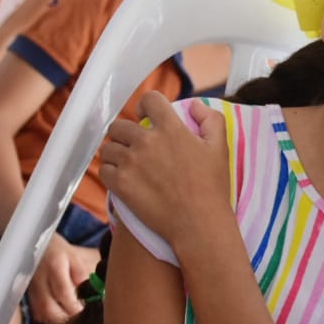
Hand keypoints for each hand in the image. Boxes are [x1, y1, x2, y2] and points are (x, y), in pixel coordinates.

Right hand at [28, 233, 99, 323]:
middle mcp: (39, 279)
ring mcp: (31, 288)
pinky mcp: (27, 294)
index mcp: (54, 267)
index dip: (74, 306)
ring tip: (68, 313)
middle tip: (76, 313)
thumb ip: (81, 275)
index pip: (63, 292)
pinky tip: (57, 310)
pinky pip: (35, 312)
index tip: (83, 308)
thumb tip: (89, 292)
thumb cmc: (58, 252)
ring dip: (56, 318)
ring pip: (40, 313)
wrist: (36, 244)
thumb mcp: (74, 258)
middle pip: (48, 308)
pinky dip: (47, 316)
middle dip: (65, 316)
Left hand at [99, 96, 232, 252]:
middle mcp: (147, 141)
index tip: (146, 116)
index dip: (146, 106)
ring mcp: (131, 162)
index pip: (149, 100)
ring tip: (126, 164)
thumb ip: (211, 120)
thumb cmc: (212, 188)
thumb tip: (194, 105)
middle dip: (125, 133)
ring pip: (108, 148)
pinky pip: (103, 170)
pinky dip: (110, 173)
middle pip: (120, 125)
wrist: (199, 224)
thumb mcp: (220, 148)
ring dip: (115, 154)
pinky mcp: (120, 184)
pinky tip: (122, 179)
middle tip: (133, 147)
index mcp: (171, 129)